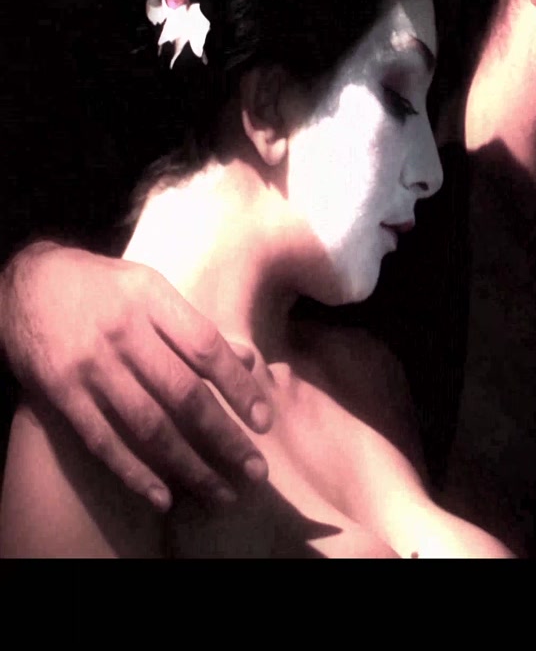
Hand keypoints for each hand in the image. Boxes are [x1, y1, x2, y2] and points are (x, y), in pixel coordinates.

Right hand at [0, 242, 273, 510]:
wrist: (25, 283)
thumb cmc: (103, 288)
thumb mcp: (152, 288)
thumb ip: (195, 327)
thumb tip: (248, 360)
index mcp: (152, 300)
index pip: (207, 348)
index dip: (239, 387)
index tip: (265, 422)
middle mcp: (124, 333)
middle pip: (184, 394)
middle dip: (225, 438)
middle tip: (255, 471)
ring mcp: (91, 366)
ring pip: (148, 426)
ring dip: (189, 465)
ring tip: (221, 492)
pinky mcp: (62, 394)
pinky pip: (104, 441)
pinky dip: (135, 473)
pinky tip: (164, 497)